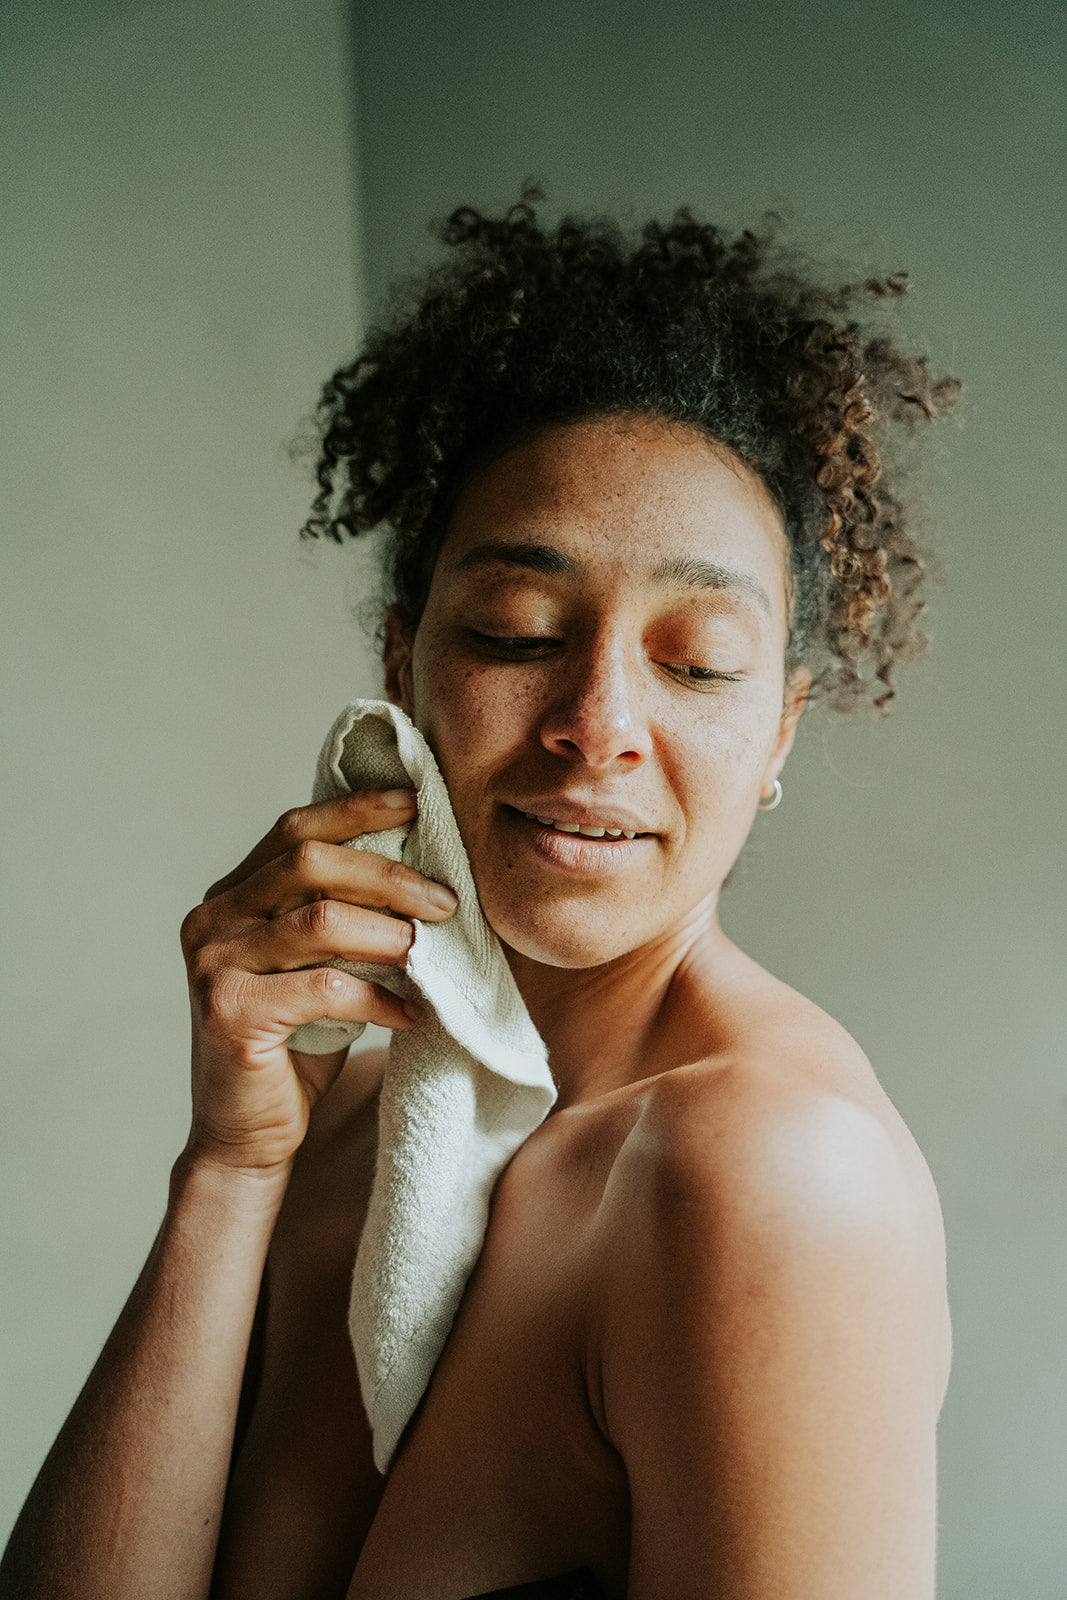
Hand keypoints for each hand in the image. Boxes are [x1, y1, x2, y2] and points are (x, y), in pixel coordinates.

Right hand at [178, 790, 456, 1174]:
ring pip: (319, 921)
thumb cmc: (295, 1043)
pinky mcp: (229, 1012)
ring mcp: (214, 964)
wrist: (248, 1134)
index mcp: (231, 896)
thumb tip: (419, 871)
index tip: (414, 803)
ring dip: (389, 934)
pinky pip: (324, 988)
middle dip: (388, 875)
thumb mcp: (316, 965)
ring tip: (430, 953)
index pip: (295, 830)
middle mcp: (212, 920)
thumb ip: (338, 915)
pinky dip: (378, 997)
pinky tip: (410, 1013)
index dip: (356, 810)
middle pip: (309, 862)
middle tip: (444, 902)